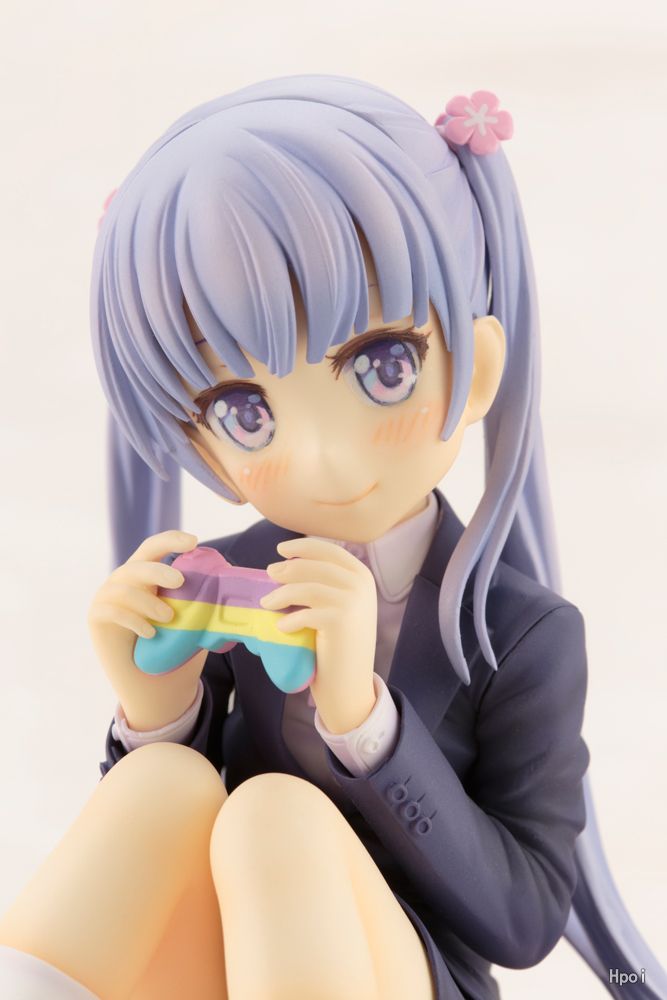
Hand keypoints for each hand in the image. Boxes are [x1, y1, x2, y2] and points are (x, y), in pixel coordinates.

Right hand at [88, 530, 206, 730]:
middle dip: (159, 571)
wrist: (153, 686)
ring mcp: (107, 598)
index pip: (154, 547)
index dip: (171, 539)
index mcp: (147, 575)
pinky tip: (150, 633)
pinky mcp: (97, 618)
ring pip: (123, 587)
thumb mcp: (192, 621)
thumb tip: (233, 587)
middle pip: (137, 564)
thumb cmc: (174, 648)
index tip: (194, 541)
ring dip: (148, 601)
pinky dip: (132, 619)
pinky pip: (110, 610)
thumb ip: (203, 602)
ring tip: (168, 618)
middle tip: (180, 582)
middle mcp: (124, 581)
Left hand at [260, 538, 377, 733]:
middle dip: (287, 570)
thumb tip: (281, 566)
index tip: (281, 550)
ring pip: (306, 587)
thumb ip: (323, 583)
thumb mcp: (337, 606)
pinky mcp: (341, 621)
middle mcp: (361, 584)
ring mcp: (353, 601)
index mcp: (361, 576)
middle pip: (314, 566)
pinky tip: (282, 627)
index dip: (303, 547)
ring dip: (281, 594)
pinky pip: (305, 613)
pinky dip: (289, 620)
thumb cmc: (338, 644)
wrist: (351, 684)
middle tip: (269, 576)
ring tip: (266, 604)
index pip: (329, 550)